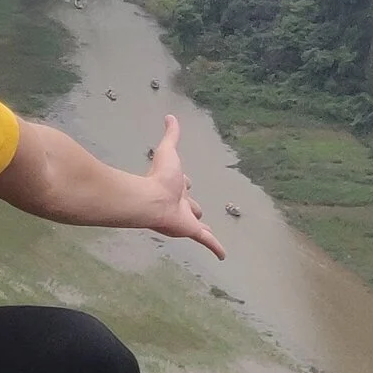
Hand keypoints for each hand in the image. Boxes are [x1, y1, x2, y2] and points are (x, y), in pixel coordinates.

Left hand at [141, 114, 223, 258]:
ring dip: (203, 229)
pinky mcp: (191, 231)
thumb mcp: (169, 151)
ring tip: (207, 235)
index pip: (184, 184)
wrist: (150, 200)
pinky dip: (215, 248)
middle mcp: (179, 204)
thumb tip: (170, 116)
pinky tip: (222, 256)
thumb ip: (171, 135)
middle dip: (194, 207)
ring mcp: (185, 219)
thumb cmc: (157, 176)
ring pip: (198, 224)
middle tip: (196, 211)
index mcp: (175, 187)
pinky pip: (207, 241)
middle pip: (191, 206)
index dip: (185, 182)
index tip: (186, 182)